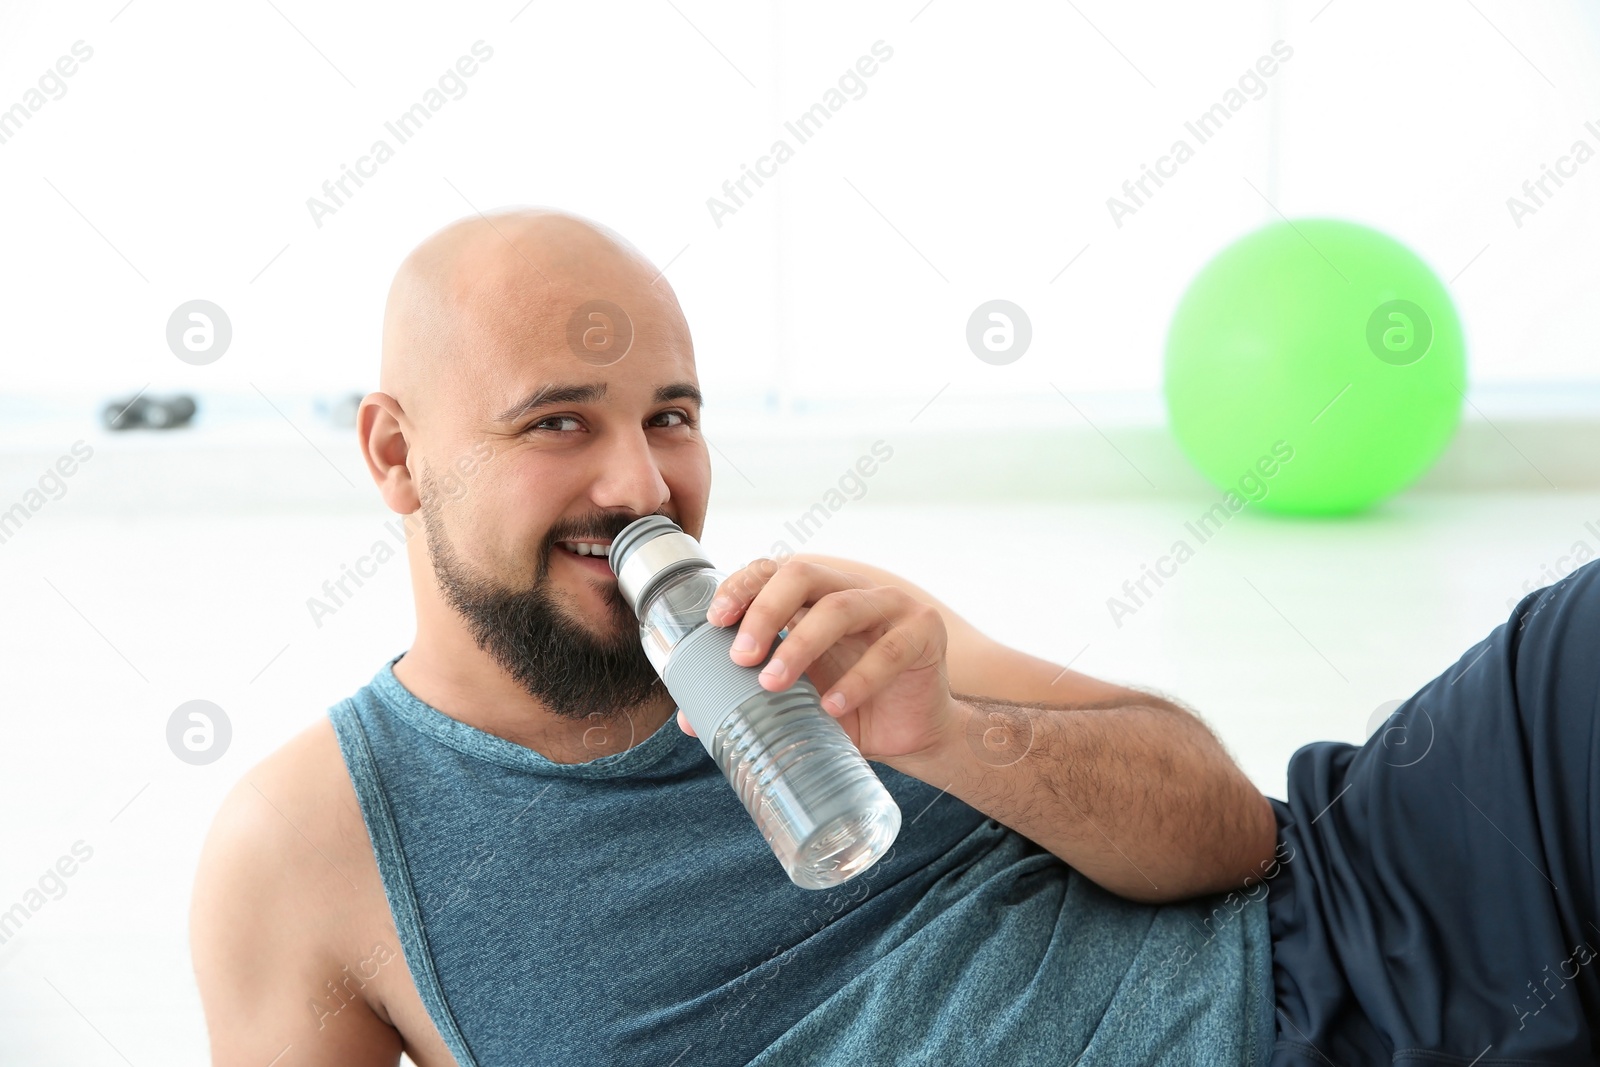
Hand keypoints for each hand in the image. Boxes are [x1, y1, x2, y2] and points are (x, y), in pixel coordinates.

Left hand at [675, 557, 956, 762]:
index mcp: (817, 598)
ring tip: (772, 684)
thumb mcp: (797, 702)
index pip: (774, 570)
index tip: (715, 620)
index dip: (743, 586)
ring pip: (840, 607)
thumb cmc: (851, 709)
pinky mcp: (924, 632)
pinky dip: (855, 682)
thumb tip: (689, 720)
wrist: (912, 736)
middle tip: (740, 656)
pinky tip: (832, 708)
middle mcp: (852, 590)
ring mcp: (891, 607)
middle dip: (764, 610)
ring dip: (800, 644)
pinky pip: (887, 651)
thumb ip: (753, 699)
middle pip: (803, 574)